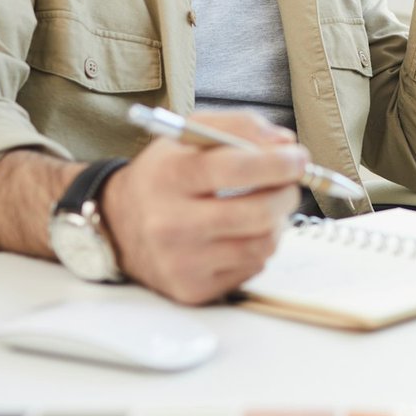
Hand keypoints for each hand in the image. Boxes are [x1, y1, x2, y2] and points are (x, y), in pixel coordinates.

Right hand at [100, 110, 306, 303]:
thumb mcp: (190, 134)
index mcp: (169, 176)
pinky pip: (251, 268)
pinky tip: (241, 233)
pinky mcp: (192, 289)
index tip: (298, 158)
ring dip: (276, 222)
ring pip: (262, 244)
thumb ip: (239, 126)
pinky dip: (257, 247)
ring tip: (265, 207)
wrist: (117, 225)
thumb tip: (285, 143)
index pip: (235, 169)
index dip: (277, 163)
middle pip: (256, 213)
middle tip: (290, 184)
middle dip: (287, 195)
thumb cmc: (164, 174)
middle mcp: (170, 223)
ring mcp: (181, 261)